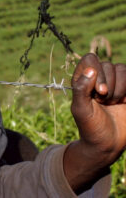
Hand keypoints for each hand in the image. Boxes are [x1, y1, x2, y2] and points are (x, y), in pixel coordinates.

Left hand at [63, 53, 125, 189]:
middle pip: (108, 65)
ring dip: (120, 88)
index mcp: (81, 79)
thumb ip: (81, 89)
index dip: (98, 72)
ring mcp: (114, 82)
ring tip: (113, 103)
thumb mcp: (81, 110)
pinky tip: (124, 102)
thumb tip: (90, 70)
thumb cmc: (90, 127)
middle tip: (104, 102)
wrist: (108, 144)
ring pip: (122, 69)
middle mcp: (97, 77)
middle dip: (109, 86)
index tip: (99, 93)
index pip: (90, 59)